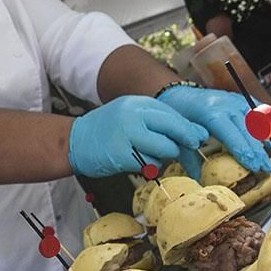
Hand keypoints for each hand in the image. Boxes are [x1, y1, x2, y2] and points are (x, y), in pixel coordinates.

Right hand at [68, 96, 207, 177]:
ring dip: (165, 157)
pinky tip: (141, 164)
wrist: (72, 142)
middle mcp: (133, 115)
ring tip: (151, 156)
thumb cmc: (105, 131)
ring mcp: (127, 134)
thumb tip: (194, 133)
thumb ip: (156, 121)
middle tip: (190, 149)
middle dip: (185, 141)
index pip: (172, 114)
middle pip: (174, 129)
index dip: (188, 128)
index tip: (198, 137)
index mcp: (137, 103)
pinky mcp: (122, 154)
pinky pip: (150, 163)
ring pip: (165, 148)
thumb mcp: (129, 115)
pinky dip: (151, 167)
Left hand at [157, 85, 270, 174]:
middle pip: (249, 132)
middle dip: (260, 152)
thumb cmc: (181, 117)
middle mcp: (228, 106)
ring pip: (259, 122)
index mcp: (212, 114)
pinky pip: (261, 112)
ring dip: (270, 140)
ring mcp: (237, 101)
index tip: (254, 166)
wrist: (182, 95)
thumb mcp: (182, 136)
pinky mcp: (242, 100)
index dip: (245, 152)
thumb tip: (198, 179)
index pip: (233, 136)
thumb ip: (189, 158)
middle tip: (267, 169)